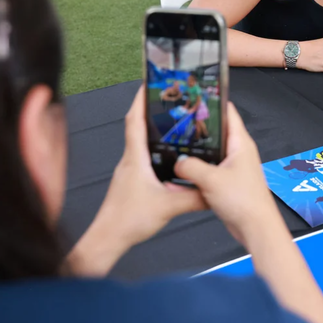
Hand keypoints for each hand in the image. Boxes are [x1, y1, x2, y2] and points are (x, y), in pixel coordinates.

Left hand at [70, 87, 205, 274]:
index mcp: (135, 158)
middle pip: (137, 127)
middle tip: (166, 99)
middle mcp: (130, 160)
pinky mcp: (131, 182)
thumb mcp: (169, 207)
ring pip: (140, 144)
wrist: (109, 239)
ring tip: (171, 123)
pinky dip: (154, 150)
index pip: (134, 121)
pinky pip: (143, 158)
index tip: (148, 84)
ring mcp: (129, 171)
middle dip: (150, 110)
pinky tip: (168, 157)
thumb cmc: (128, 220)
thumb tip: (214, 189)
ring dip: (152, 131)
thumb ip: (195, 197)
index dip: (140, 100)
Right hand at [173, 103, 282, 245]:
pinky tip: (182, 170)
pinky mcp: (228, 180)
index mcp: (240, 143)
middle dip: (198, 126)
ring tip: (175, 143)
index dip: (212, 102)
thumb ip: (190, 167)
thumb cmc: (243, 201)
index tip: (194, 94)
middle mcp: (239, 151)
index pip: (227, 112)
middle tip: (177, 120)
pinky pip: (210, 168)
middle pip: (216, 131)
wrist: (255, 227)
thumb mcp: (211, 180)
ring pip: (211, 151)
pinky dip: (197, 167)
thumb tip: (176, 162)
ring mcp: (234, 166)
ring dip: (196, 149)